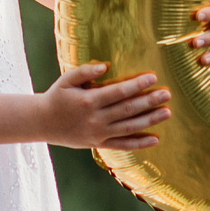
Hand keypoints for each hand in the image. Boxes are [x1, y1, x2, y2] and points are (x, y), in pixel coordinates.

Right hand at [41, 64, 169, 149]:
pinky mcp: (98, 144)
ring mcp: (98, 133)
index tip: (153, 77)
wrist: (42, 123)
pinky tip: (155, 139)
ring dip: (149, 120)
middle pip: (127, 109)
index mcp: (88, 101)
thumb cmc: (56, 97)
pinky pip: (122, 145)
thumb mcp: (66, 80)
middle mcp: (95, 118)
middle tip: (167, 94)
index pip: (118, 92)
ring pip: (128, 127)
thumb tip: (105, 65)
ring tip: (167, 112)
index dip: (137, 85)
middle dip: (149, 101)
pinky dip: (139, 143)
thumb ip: (85, 71)